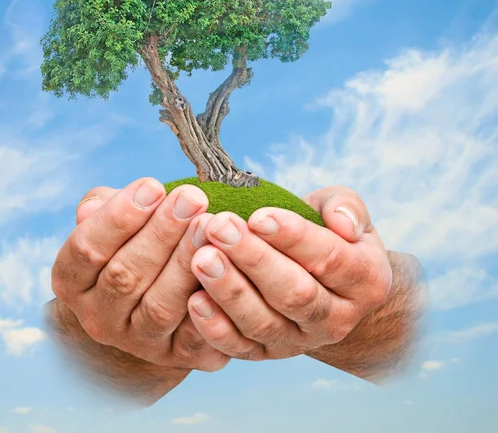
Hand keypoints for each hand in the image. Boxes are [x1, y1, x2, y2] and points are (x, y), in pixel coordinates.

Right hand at [51, 177, 229, 371]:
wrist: (147, 301)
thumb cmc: (129, 245)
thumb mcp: (109, 221)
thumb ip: (101, 209)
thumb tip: (98, 205)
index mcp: (74, 281)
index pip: (86, 249)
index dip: (119, 217)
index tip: (153, 185)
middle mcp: (99, 317)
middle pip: (125, 276)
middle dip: (161, 233)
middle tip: (192, 198)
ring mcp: (137, 341)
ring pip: (159, 307)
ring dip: (185, 264)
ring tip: (208, 225)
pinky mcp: (175, 357)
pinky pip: (193, 339)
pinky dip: (210, 308)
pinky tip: (226, 271)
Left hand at [186, 186, 392, 360]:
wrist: (318, 276)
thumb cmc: (325, 230)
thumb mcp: (342, 209)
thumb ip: (347, 207)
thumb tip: (343, 224)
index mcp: (365, 279)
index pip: (330, 259)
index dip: (293, 238)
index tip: (258, 216)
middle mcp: (336, 318)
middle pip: (295, 294)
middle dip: (253, 259)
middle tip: (219, 227)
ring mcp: (300, 341)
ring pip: (264, 323)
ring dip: (230, 291)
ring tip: (201, 258)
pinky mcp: (266, 353)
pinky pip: (240, 348)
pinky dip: (215, 329)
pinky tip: (194, 300)